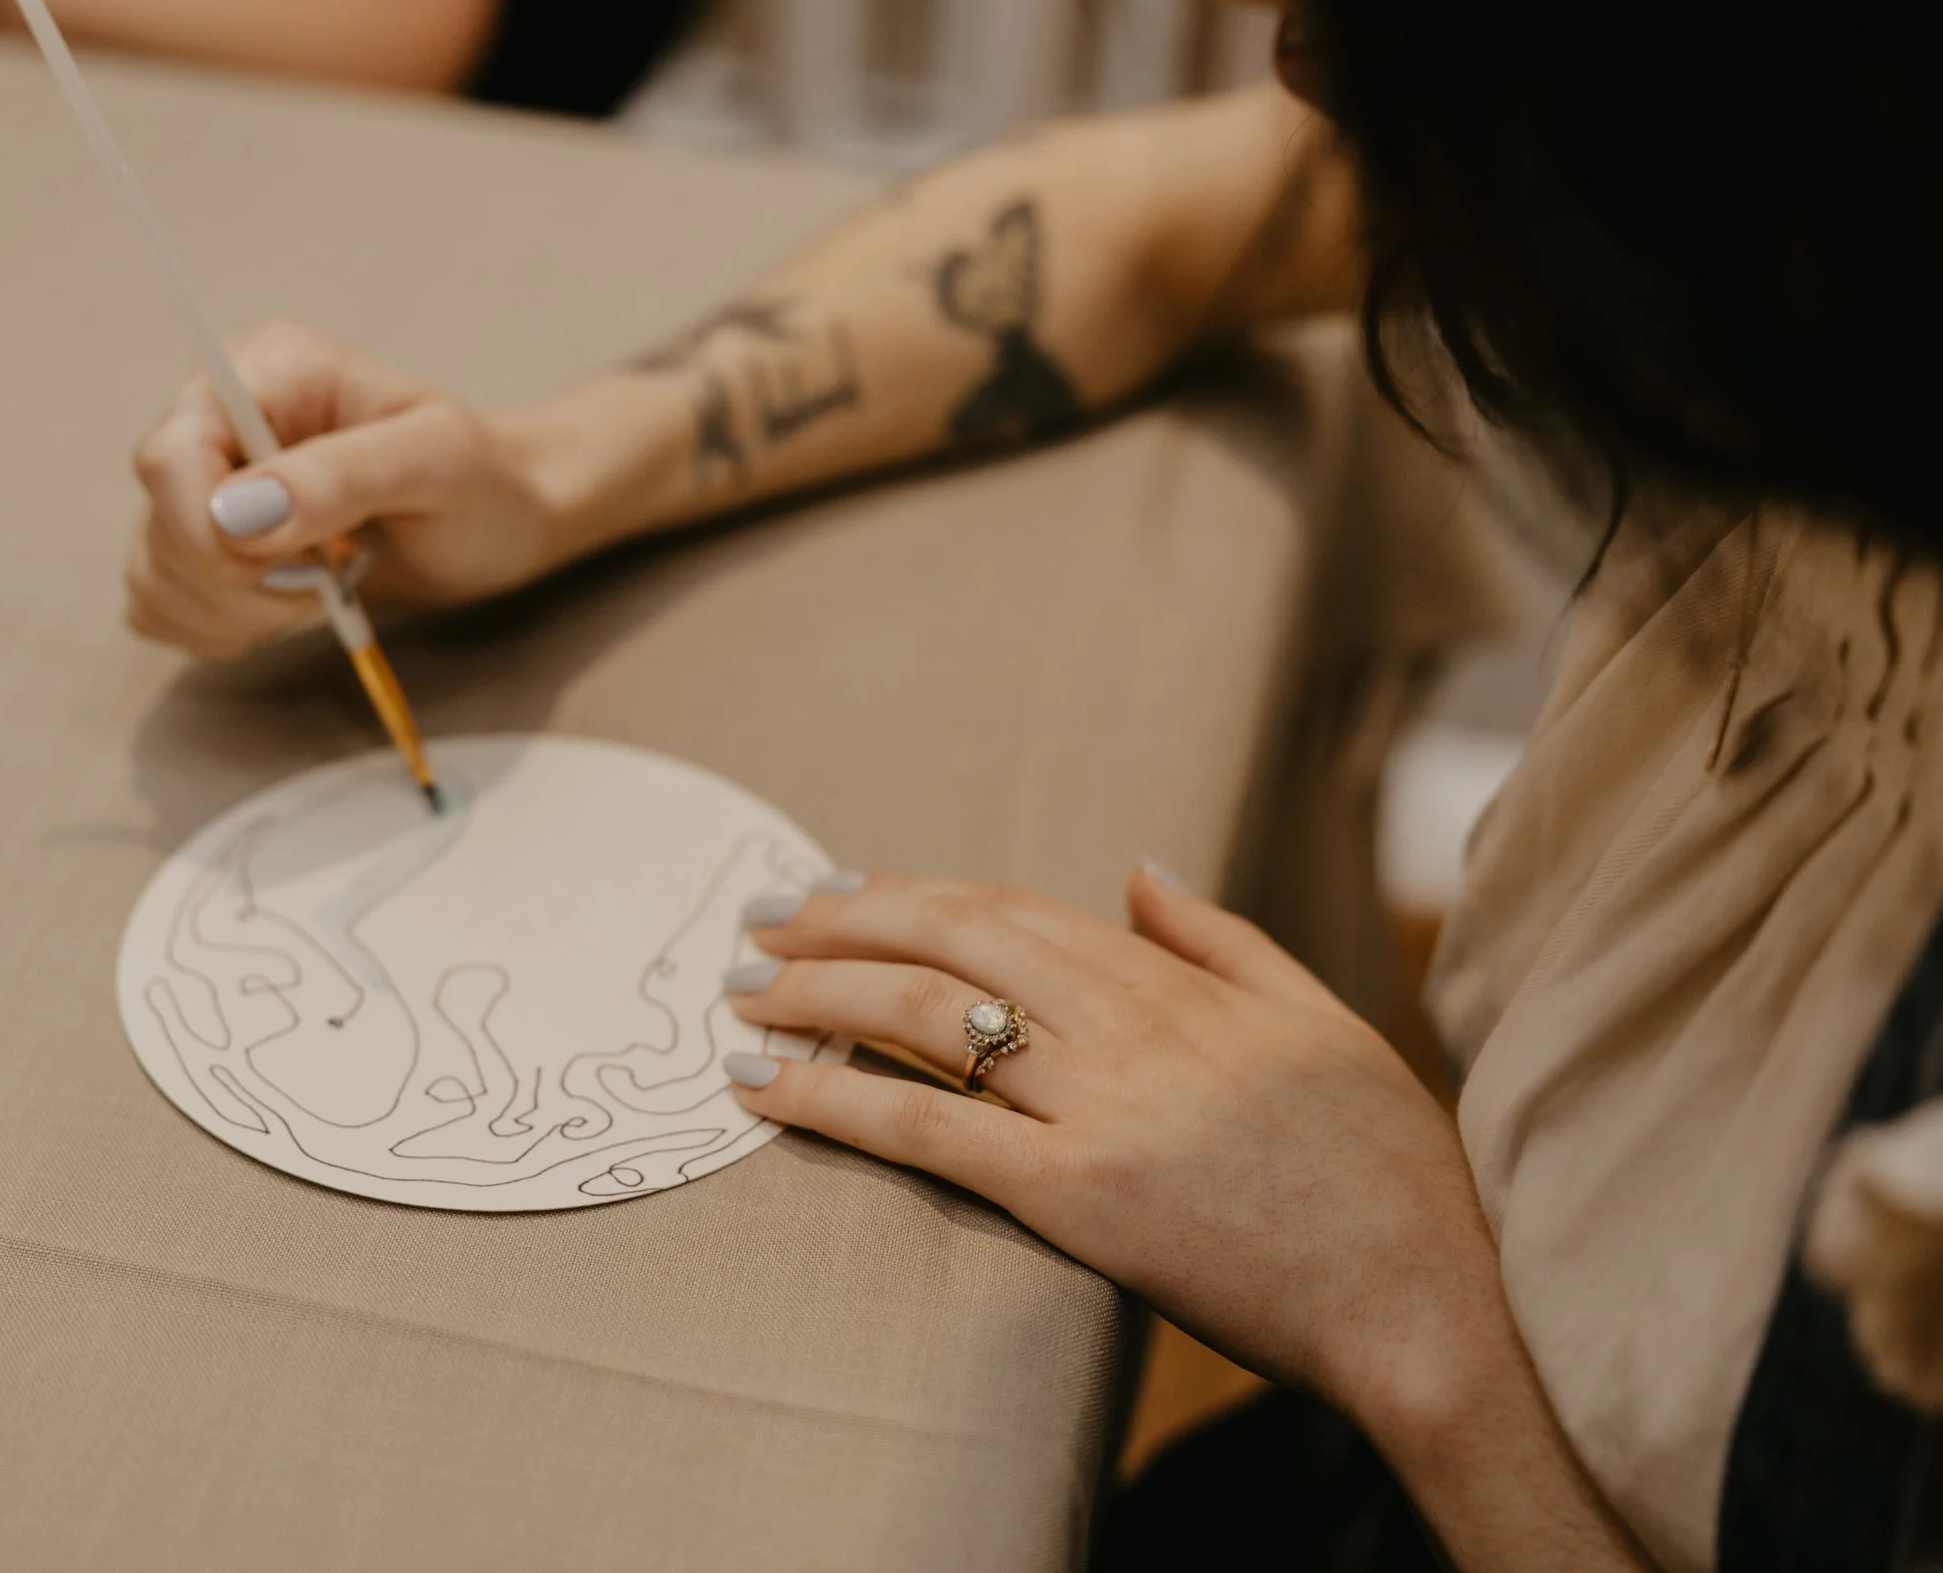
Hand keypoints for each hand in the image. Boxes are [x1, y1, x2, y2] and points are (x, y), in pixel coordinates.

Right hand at [126, 320, 565, 659]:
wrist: (496, 520)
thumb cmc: (479, 481)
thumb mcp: (435, 463)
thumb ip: (341, 476)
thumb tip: (238, 513)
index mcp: (263, 372)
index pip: (170, 455)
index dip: (210, 529)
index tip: (290, 563)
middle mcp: (215, 419)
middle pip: (161, 523)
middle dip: (241, 580)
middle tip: (329, 578)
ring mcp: (201, 484)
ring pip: (153, 574)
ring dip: (236, 612)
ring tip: (320, 589)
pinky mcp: (198, 544)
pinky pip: (160, 606)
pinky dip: (220, 628)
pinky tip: (285, 610)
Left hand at [728, 868, 1655, 1566]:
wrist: (1429, 1304)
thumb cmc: (1387, 1176)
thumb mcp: (1322, 1021)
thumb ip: (1222, 940)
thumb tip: (1137, 868)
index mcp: (1185, 983)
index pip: (1017, 910)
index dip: (917, 894)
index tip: (845, 891)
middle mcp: (1136, 1025)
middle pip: (955, 939)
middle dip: (842, 922)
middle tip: (760, 922)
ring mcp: (1105, 1106)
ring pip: (928, 1014)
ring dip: (816, 993)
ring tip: (742, 993)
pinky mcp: (1081, 1197)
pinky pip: (932, 1129)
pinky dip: (835, 1098)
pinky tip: (765, 1090)